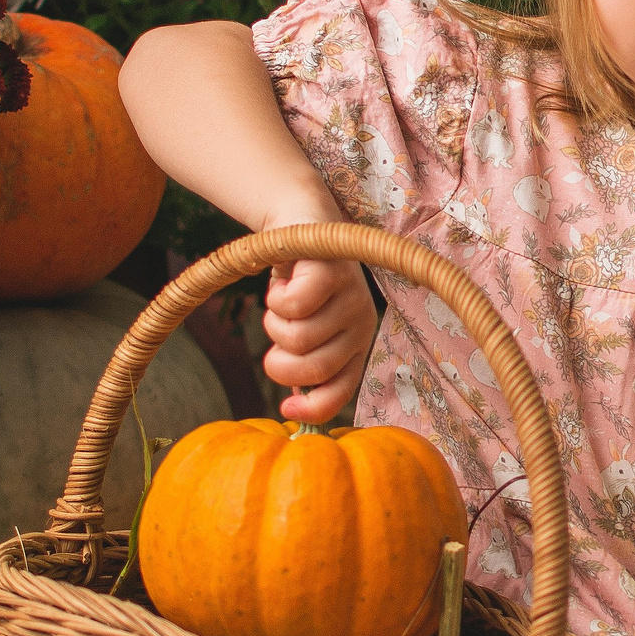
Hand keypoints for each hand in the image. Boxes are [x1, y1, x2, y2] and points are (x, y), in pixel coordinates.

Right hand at [262, 235, 375, 424]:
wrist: (300, 224)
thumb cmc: (301, 286)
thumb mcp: (305, 329)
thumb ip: (303, 363)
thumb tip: (293, 408)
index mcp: (356, 345)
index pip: (341, 392)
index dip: (312, 410)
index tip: (285, 412)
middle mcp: (361, 323)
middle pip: (314, 369)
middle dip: (280, 364)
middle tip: (275, 339)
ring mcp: (351, 296)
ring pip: (298, 338)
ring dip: (273, 324)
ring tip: (282, 304)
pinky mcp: (333, 271)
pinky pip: (294, 305)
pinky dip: (276, 299)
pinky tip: (284, 284)